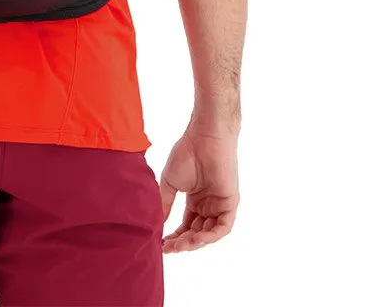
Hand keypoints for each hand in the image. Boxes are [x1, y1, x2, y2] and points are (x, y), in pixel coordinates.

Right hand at [159, 127, 238, 252]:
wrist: (204, 138)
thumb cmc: (186, 153)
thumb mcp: (170, 183)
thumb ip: (165, 203)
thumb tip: (156, 223)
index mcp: (195, 200)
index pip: (186, 226)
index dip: (174, 237)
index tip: (161, 244)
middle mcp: (208, 206)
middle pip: (196, 233)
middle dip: (182, 242)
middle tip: (168, 248)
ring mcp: (219, 205)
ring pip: (209, 233)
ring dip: (194, 242)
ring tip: (179, 245)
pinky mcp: (230, 204)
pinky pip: (223, 227)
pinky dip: (210, 236)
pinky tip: (196, 239)